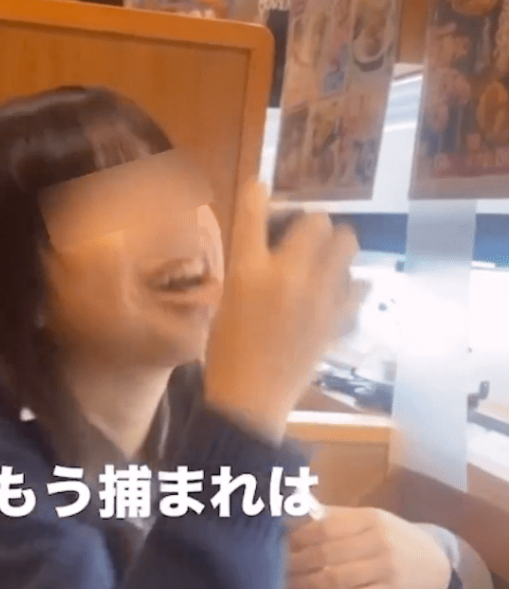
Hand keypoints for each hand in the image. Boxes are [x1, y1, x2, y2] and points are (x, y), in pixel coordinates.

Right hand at [204, 183, 362, 442]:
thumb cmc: (227, 351)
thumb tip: (268, 245)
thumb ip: (248, 267)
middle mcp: (288, 275)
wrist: (251, 399)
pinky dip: (351, 284)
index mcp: (249, 270)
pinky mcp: (337, 319)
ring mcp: (319, 297)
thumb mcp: (227, 301)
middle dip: (311, 226)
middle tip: (300, 241)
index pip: (254, 213)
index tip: (260, 188)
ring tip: (323, 263)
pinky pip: (360, 286)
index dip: (257, 194)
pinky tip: (337, 293)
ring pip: (347, 245)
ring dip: (336, 247)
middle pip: (318, 222)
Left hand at [288, 507, 452, 588]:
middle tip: (271, 572)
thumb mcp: (370, 520)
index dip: (296, 539)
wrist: (436, 564)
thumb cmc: (394, 538)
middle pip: (327, 554)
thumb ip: (335, 517)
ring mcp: (386, 568)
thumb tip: (293, 511)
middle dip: (294, 564)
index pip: (325, 528)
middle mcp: (378, 541)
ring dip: (306, 585)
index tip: (274, 546)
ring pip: (337, 578)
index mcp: (369, 518)